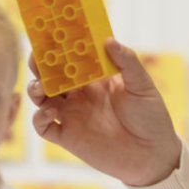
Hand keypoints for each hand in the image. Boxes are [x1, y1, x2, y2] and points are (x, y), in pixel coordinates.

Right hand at [27, 37, 180, 186]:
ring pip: (41, 98)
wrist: (153, 155)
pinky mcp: (68, 137)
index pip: (70, 58)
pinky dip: (39, 118)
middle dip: (39, 65)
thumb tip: (108, 39)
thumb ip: (126, 62)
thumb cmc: (151, 117)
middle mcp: (78, 95)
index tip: (50, 34)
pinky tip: (51, 112)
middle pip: (50, 75)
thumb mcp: (142, 85)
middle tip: (37, 57)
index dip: (59, 47)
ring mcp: (71, 115)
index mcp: (93, 79)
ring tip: (41, 86)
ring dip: (35, 89)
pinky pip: (43, 127)